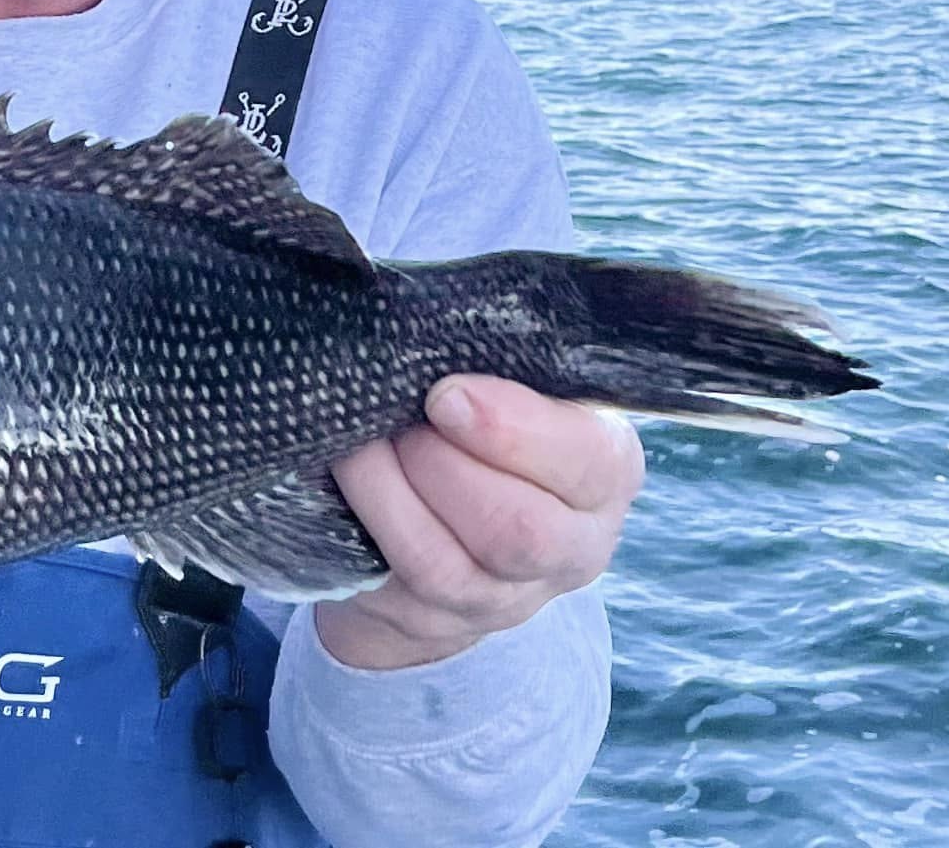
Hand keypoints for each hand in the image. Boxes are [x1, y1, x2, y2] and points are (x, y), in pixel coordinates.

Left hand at [316, 376, 644, 670]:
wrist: (440, 507)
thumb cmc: (480, 416)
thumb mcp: (510, 380)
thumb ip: (492, 357)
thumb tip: (422, 325)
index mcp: (605, 469)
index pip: (588, 462)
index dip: (511, 430)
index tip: (445, 394)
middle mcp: (572, 546)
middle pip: (520, 530)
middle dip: (442, 466)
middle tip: (400, 423)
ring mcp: (505, 598)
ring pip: (447, 565)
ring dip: (388, 494)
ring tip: (356, 445)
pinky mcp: (438, 623)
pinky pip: (393, 587)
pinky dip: (363, 526)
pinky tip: (343, 481)